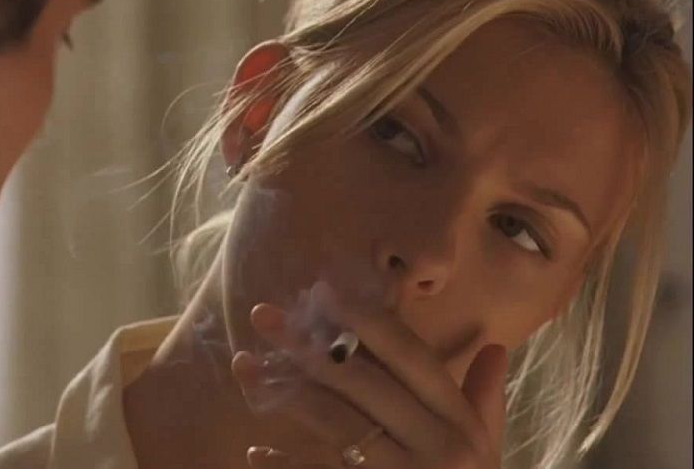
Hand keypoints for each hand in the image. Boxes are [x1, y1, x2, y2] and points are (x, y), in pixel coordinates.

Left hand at [231, 288, 508, 468]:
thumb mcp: (484, 451)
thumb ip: (485, 399)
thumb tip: (496, 346)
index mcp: (459, 425)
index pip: (411, 357)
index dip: (367, 319)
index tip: (322, 290)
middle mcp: (436, 449)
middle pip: (364, 384)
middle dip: (310, 345)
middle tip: (264, 315)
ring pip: (337, 426)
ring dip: (286, 393)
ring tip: (245, 366)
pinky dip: (287, 467)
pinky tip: (255, 451)